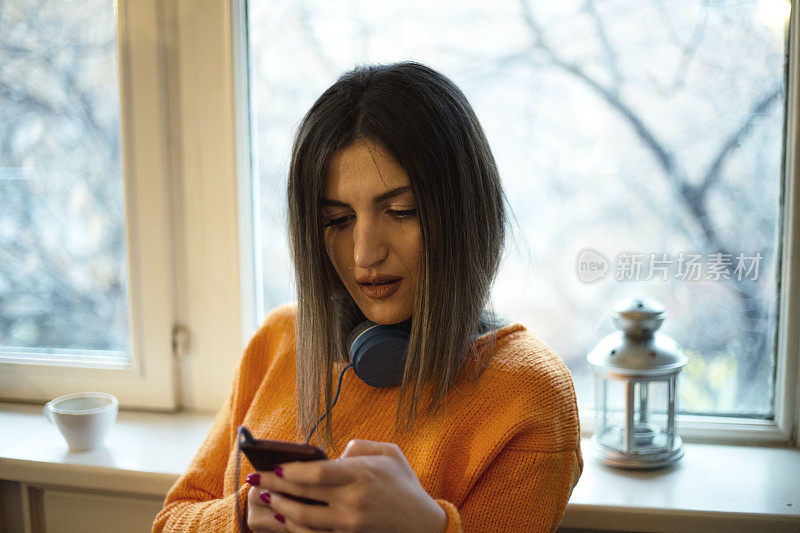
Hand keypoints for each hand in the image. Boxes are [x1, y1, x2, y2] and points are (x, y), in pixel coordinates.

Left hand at [251, 439, 446, 532]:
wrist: (423, 524)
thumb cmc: (404, 483)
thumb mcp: (389, 453)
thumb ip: (359, 446)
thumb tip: (333, 454)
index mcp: (362, 473)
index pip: (317, 472)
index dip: (291, 470)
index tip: (274, 465)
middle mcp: (354, 500)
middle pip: (304, 494)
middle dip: (276, 485)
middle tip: (256, 478)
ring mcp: (350, 523)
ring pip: (304, 519)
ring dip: (281, 508)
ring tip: (267, 497)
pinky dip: (296, 527)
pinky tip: (285, 518)